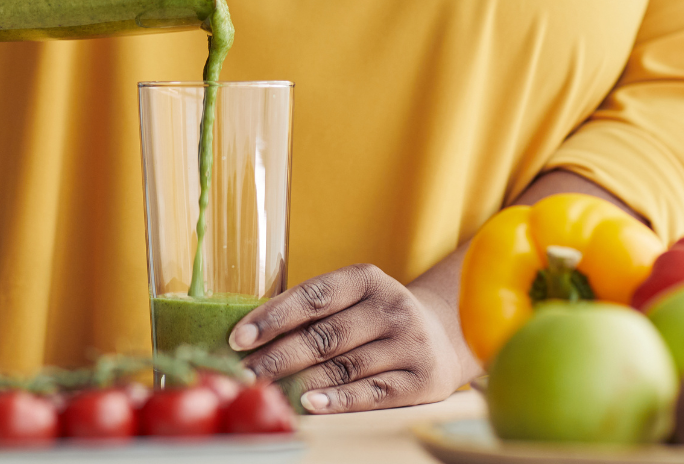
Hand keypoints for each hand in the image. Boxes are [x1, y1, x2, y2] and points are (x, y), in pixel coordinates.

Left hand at [229, 263, 475, 413]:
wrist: (442, 335)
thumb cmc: (376, 316)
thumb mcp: (353, 298)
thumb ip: (313, 310)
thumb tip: (253, 331)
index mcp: (366, 278)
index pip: (313, 296)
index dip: (274, 316)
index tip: (240, 337)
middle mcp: (390, 307)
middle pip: (325, 335)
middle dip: (278, 355)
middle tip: (244, 373)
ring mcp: (408, 343)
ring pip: (345, 366)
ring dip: (300, 381)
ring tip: (266, 390)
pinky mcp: (421, 380)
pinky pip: (372, 393)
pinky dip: (338, 400)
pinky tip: (309, 405)